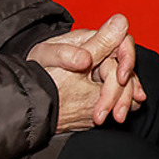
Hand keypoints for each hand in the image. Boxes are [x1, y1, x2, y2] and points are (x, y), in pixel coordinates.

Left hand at [28, 13, 145, 131]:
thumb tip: (89, 41)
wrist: (31, 89)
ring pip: (127, 82)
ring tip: (118, 117)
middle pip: (125, 67)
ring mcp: (103, 71)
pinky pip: (122, 92)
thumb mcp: (50, 56)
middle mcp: (99, 54)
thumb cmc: (37, 68)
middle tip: (115, 111)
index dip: (126, 59)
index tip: (120, 78)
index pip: (122, 42)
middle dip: (124, 90)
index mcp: (89, 41)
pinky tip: (121, 112)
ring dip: (125, 100)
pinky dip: (126, 102)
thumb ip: (74, 48)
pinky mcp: (103, 87)